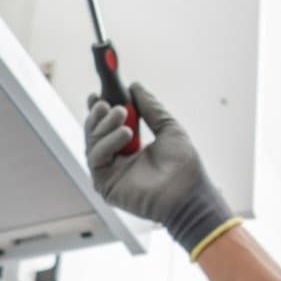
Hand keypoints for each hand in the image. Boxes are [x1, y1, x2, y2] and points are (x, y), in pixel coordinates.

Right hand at [85, 82, 237, 258]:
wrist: (188, 193)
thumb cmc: (184, 166)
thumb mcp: (167, 127)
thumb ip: (150, 108)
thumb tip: (135, 87)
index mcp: (129, 148)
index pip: (107, 127)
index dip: (100, 111)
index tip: (99, 94)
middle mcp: (116, 160)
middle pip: (94, 133)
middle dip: (98, 115)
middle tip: (107, 103)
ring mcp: (109, 173)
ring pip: (92, 142)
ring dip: (104, 125)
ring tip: (122, 115)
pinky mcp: (105, 185)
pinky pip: (96, 158)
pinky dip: (107, 142)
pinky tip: (125, 134)